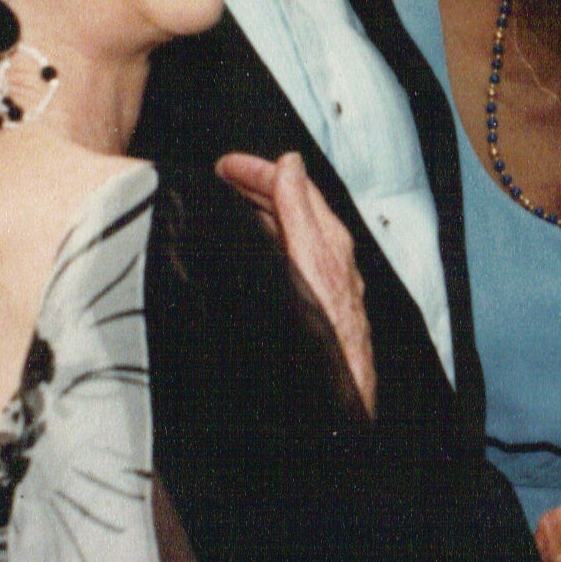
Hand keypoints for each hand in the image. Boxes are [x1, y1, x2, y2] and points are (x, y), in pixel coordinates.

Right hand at [217, 151, 376, 416]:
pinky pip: (291, 259)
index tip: (227, 165)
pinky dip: (267, 242)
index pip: (295, 188)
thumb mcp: (308, 259)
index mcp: (328, 243)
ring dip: (261, 212)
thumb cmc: (325, 335)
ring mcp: (323, 283)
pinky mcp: (315, 305)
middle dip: (258, 186)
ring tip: (233, 203)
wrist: (335, 396)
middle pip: (294, 208)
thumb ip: (298, 211)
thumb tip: (290, 165)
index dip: (259, 170)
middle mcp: (329, 260)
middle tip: (224, 177)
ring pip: (291, 234)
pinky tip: (252, 252)